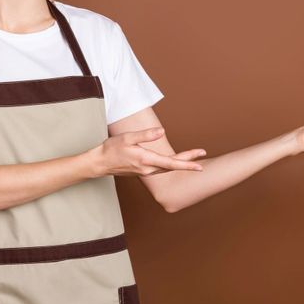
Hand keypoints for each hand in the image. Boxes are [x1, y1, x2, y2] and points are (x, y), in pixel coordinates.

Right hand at [86, 127, 206, 176]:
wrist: (100, 163)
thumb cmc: (111, 149)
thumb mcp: (127, 138)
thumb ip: (145, 135)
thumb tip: (162, 132)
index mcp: (146, 160)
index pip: (171, 163)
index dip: (187, 163)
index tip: (200, 162)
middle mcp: (148, 169)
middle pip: (173, 166)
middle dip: (189, 161)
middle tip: (203, 153)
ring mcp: (146, 172)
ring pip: (168, 168)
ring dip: (182, 163)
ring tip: (194, 156)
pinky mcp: (144, 171)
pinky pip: (162, 169)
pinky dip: (172, 165)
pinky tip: (177, 161)